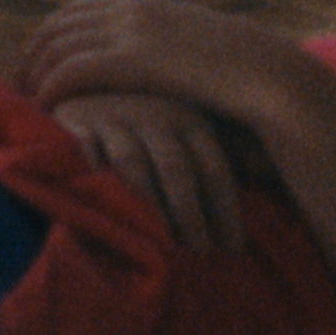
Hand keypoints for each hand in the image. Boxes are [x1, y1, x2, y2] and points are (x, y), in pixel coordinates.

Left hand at [16, 0, 321, 131]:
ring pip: (58, 45)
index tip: (33, 64)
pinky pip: (72, 68)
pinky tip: (46, 109)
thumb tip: (147, 73)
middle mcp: (133, 6)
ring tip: (24, 103)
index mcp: (146, 1)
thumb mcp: (195, 54)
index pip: (76, 10)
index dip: (48, 36)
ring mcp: (132, 28)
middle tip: (16, 86)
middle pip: (58, 23)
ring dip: (34, 73)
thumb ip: (166, 53)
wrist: (271, 78)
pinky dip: (51, 87)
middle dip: (31, 53)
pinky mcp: (133, 57)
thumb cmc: (240, 78)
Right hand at [48, 91, 247, 254]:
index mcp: (190, 115)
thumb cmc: (147, 118)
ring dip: (151, 208)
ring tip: (163, 245)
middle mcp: (156, 112)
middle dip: (191, 215)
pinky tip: (109, 206)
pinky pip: (88, 151)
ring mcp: (116, 115)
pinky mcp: (77, 120)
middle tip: (201, 252)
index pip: (214, 167)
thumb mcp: (184, 127)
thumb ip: (211, 160)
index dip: (225, 210)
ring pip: (135, 166)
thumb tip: (257, 197)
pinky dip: (98, 177)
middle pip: (178, 169)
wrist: (91, 82)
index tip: (233, 249)